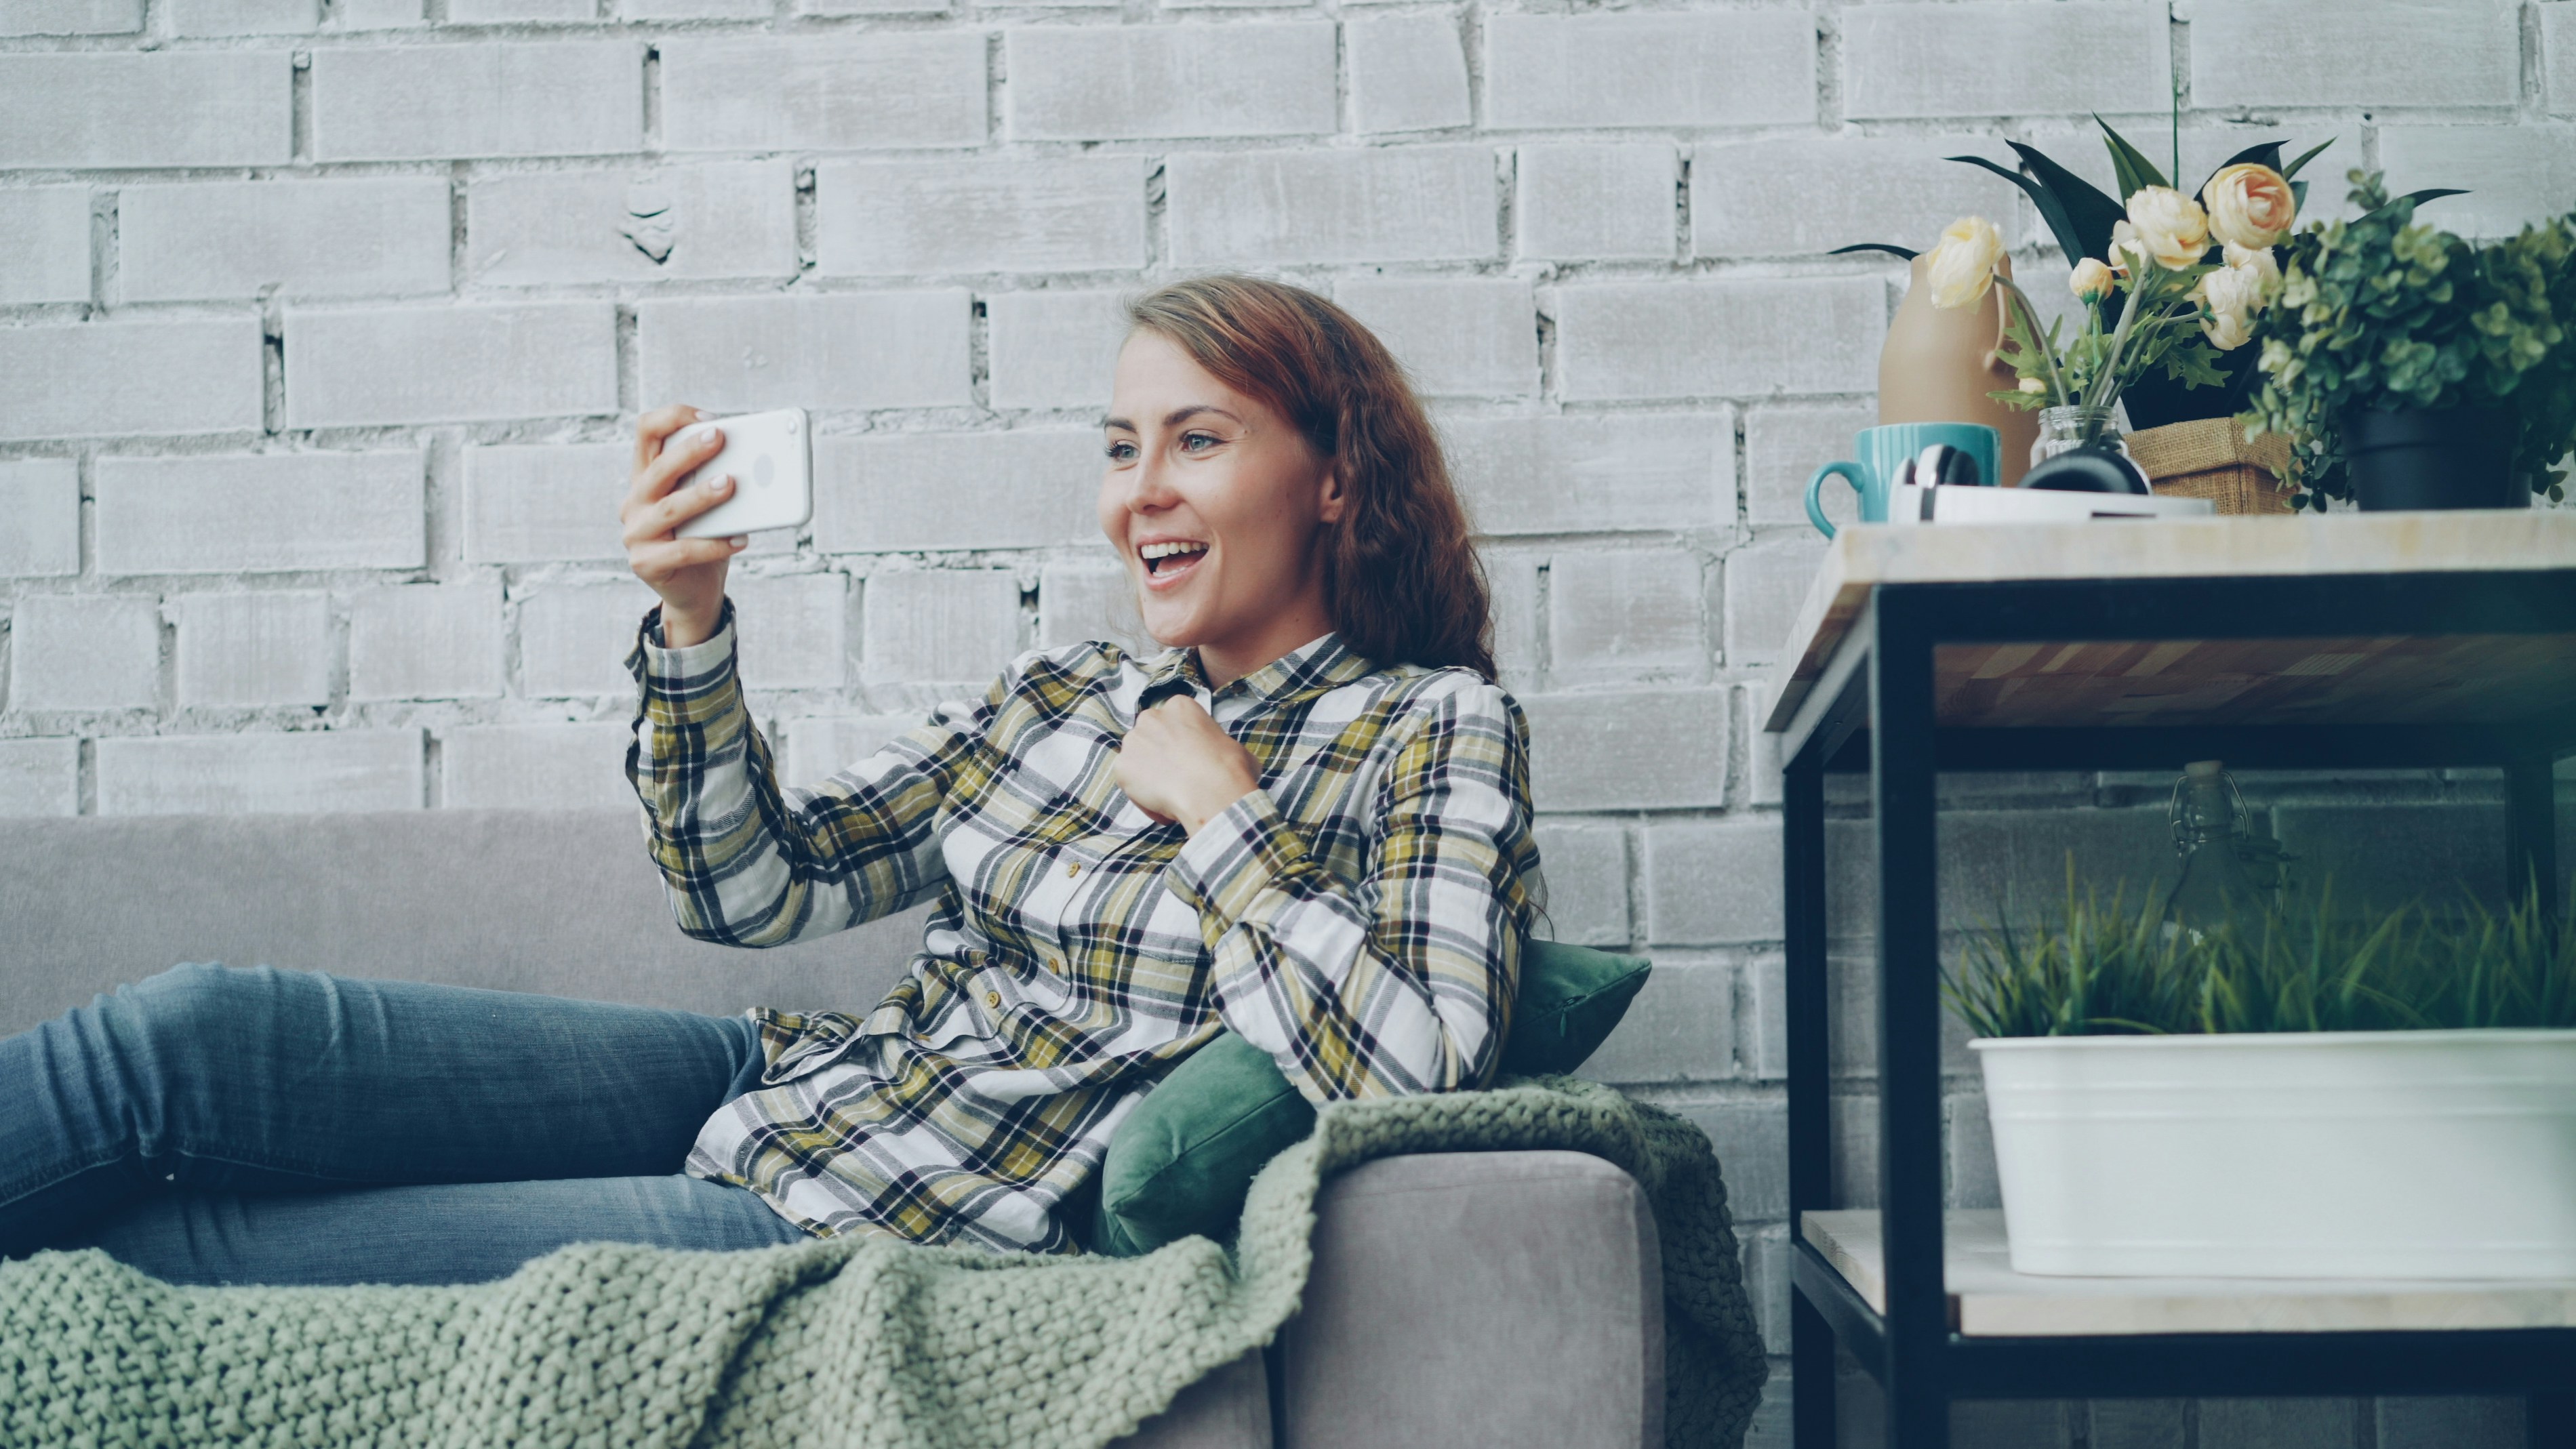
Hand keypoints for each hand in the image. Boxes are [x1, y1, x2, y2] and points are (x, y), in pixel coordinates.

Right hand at [622, 403, 746, 647]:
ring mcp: (635, 532)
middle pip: (658, 468)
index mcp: (646, 475)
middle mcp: (634, 500)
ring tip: (731, 484)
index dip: (672, 417)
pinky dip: (714, 545)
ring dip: (701, 494)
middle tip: (720, 437)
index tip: (709, 418)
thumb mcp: (708, 503)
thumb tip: (757, 464)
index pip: (646, 431)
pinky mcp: (645, 563)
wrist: (694, 590)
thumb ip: (717, 479)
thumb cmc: (705, 536)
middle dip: (689, 450)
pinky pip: (683, 550)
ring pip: (669, 508)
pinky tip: (740, 539)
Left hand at [1115, 698, 1262, 835]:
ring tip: (1170, 794)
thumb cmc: (1229, 768)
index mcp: (1180, 706)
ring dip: (1149, 774)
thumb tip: (1223, 758)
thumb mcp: (1234, 747)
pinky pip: (1129, 783)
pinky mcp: (1121, 767)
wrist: (1211, 791)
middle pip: (1150, 736)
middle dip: (1159, 754)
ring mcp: (1133, 741)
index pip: (1173, 720)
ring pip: (1137, 759)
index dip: (1181, 742)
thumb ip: (1218, 746)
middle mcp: (1151, 717)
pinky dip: (1142, 795)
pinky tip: (1163, 805)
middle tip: (1177, 776)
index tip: (1190, 757)